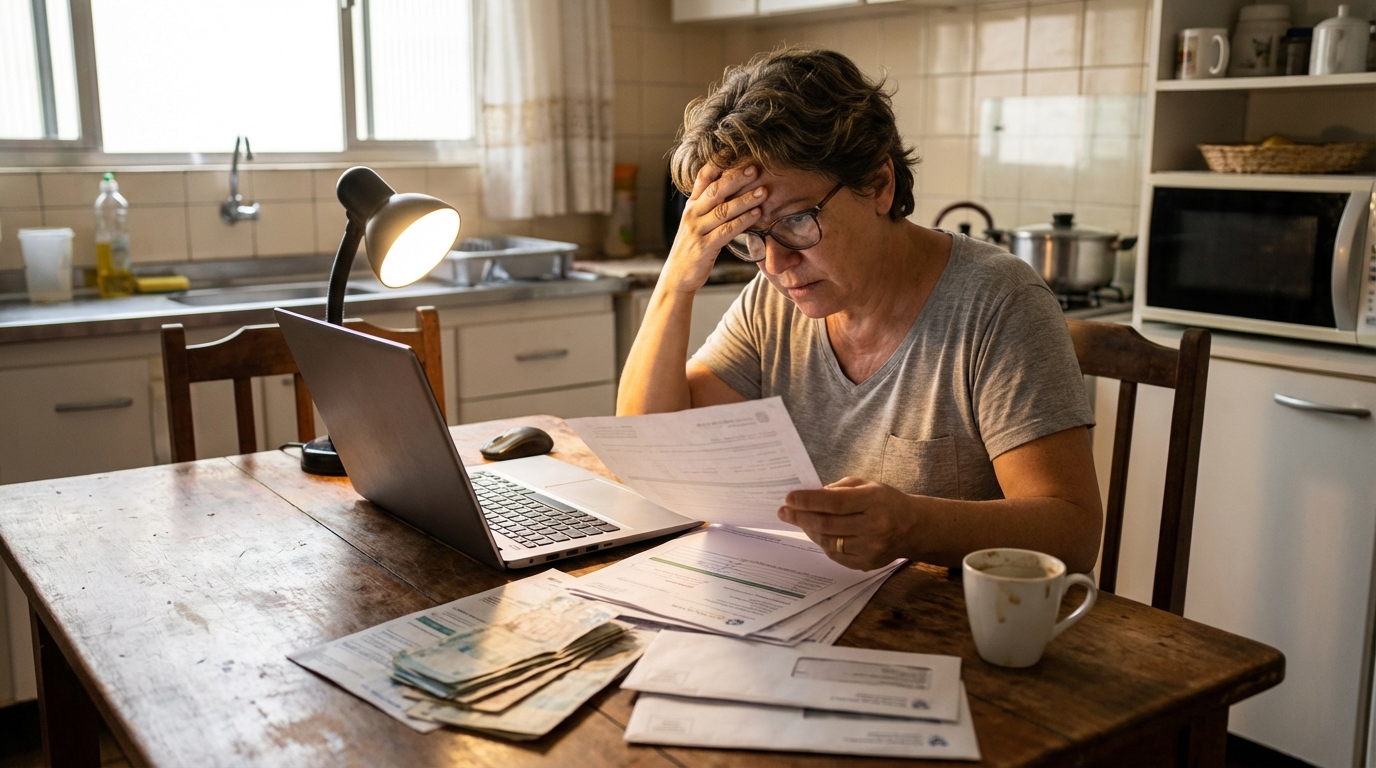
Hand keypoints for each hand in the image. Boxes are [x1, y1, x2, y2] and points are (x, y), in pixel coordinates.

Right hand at [662, 163, 766, 293]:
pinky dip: (743, 221)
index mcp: (692, 205)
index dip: (718, 162)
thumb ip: (710, 205)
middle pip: (715, 190)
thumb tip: (733, 187)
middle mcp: (692, 214)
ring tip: (764, 192)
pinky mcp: (704, 247)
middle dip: (736, 178)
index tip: (734, 149)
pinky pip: (726, 231)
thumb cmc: (692, 247)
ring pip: (723, 210)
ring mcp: (697, 230)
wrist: (677, 276)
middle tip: (754, 168)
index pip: (704, 177)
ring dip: (745, 200)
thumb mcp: (697, 222)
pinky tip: (757, 215)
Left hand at [777, 477, 917, 570]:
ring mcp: (870, 548)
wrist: (912, 528)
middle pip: (827, 524)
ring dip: (809, 530)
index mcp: (874, 502)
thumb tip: (809, 497)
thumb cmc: (885, 501)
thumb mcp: (866, 485)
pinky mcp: (866, 563)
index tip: (789, 498)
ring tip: (798, 520)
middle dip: (801, 517)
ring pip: (828, 541)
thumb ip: (838, 489)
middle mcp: (874, 527)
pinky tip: (816, 532)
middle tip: (784, 511)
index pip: (834, 503)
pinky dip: (822, 542)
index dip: (808, 501)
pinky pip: (835, 554)